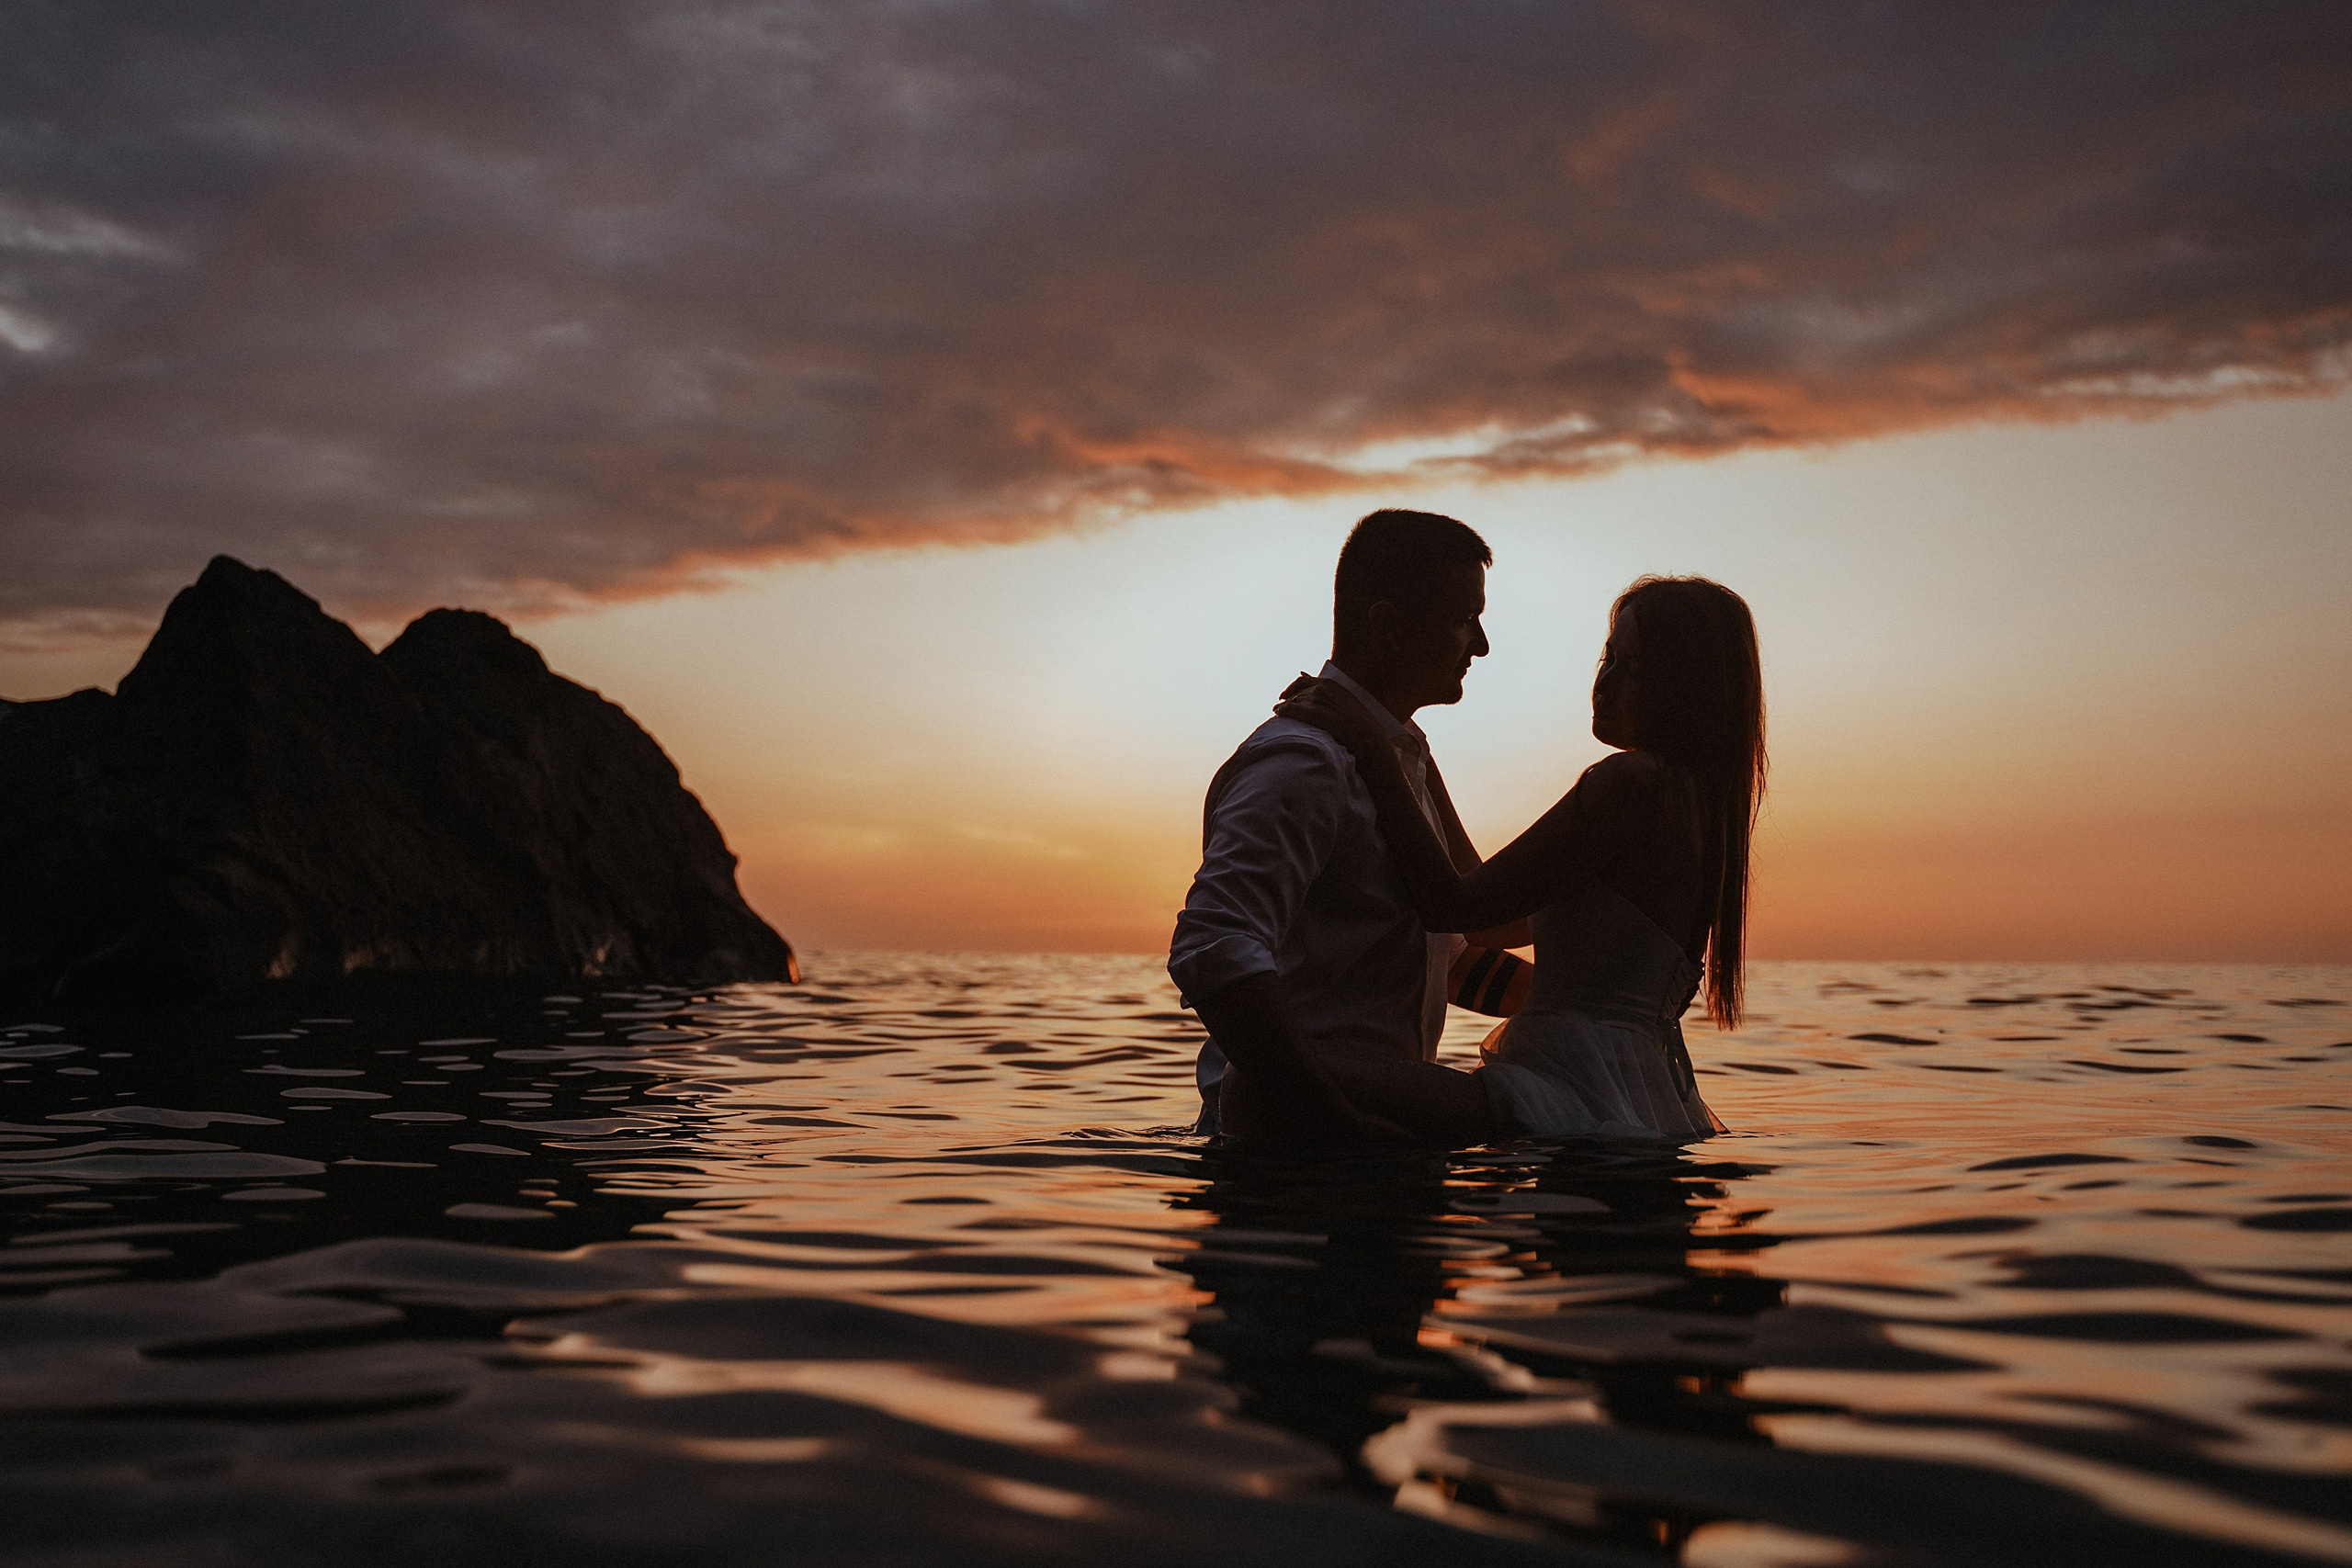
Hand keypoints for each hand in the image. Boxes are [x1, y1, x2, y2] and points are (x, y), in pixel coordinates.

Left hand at [1273, 678, 1390, 763]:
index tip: (1284, 695)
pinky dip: (1284, 711)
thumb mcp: (1347, 705)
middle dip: (1288, 699)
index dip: (1293, 688)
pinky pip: (1294, 709)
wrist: (1371, 741)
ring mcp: (1321, 700)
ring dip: (1284, 706)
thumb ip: (1330, 696)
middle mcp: (1326, 689)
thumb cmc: (1361, 727)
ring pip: (1294, 699)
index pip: (1305, 681)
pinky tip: (1279, 715)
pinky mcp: (1318, 713)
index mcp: (1334, 684)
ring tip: (1278, 713)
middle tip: (1279, 708)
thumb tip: (1308, 684)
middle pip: (1298, 691)